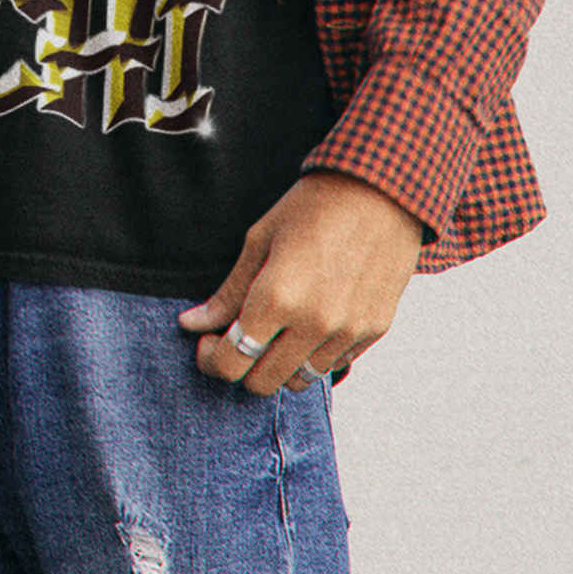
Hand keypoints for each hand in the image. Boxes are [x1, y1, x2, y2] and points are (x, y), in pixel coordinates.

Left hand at [179, 172, 424, 396]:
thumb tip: (191, 323)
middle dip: (240, 366)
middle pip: (262, 382)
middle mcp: (313, 324)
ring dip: (277, 365)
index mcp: (277, 297)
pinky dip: (312, 355)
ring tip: (274, 331)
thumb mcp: (260, 239)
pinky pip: (332, 365)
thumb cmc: (313, 206)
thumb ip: (228, 292)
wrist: (381, 191)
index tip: (208, 342)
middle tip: (235, 338)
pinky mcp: (373, 331)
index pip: (233, 361)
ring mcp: (346, 332)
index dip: (211, 359)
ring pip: (299, 381)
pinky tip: (307, 323)